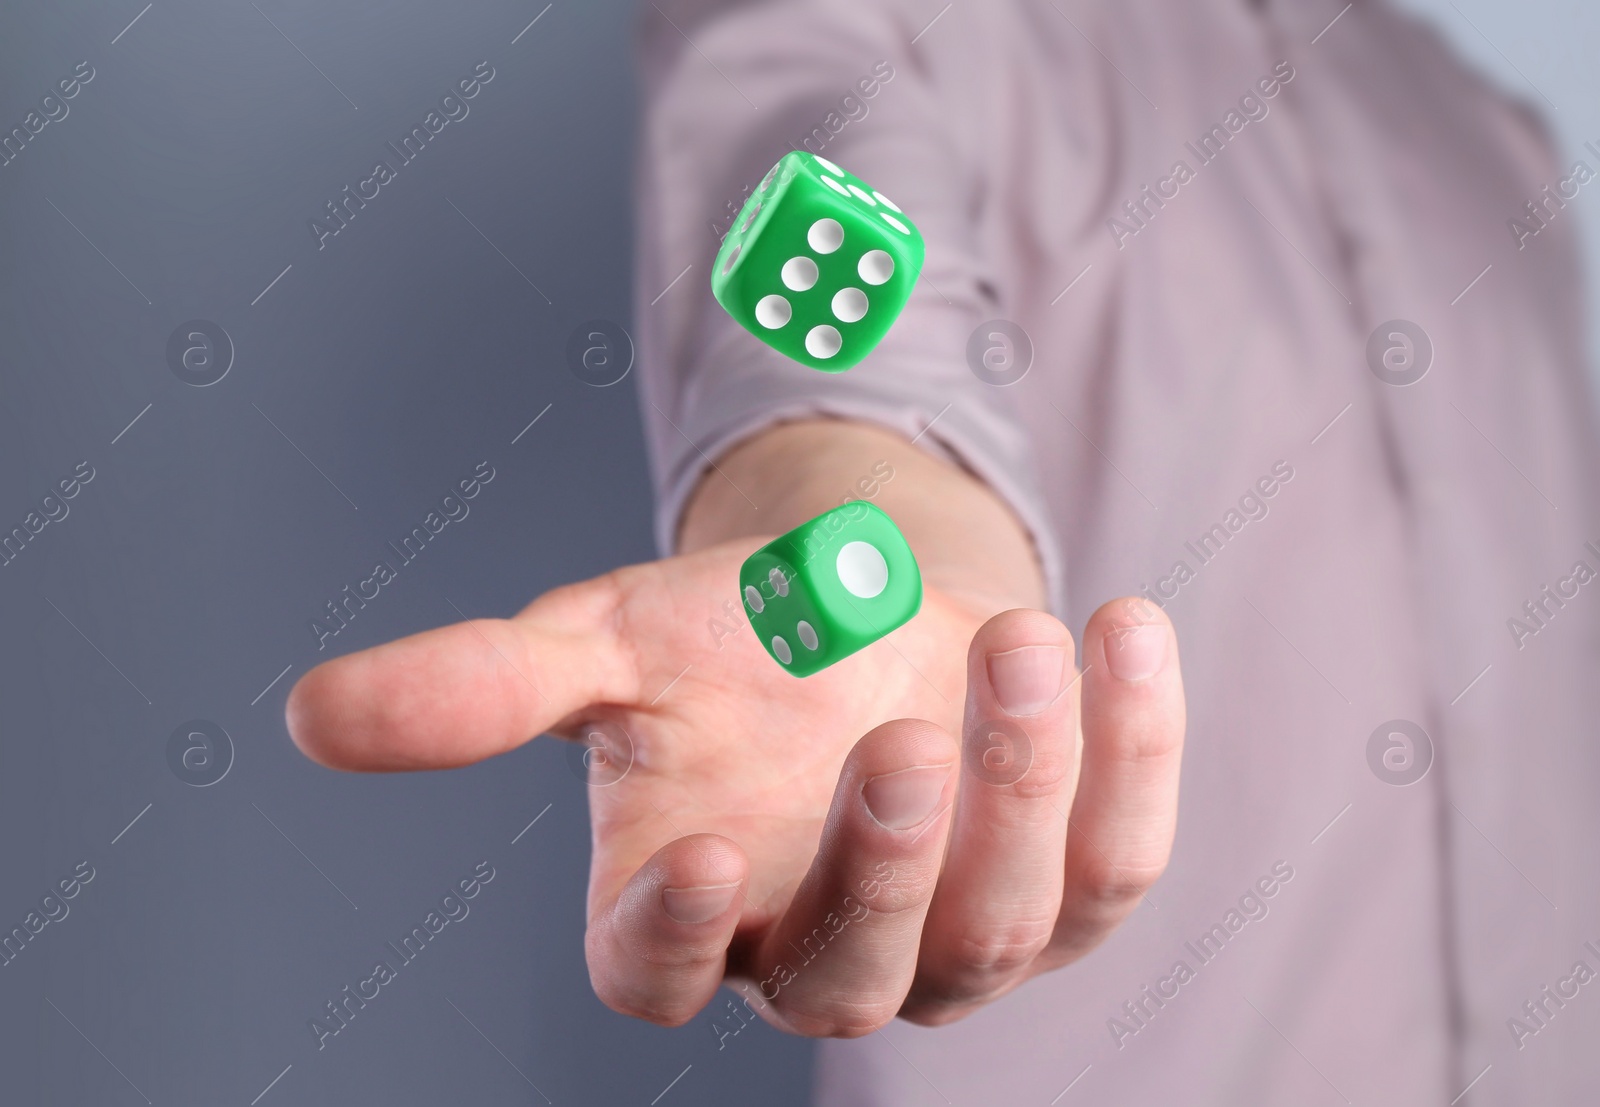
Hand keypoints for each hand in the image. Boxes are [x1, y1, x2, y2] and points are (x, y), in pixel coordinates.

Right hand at [285, 539, 1184, 1033]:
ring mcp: (963, 928)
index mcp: (691, 909)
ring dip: (1022, 787)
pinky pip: (1117, 852)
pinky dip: (1133, 750)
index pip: (662, 977)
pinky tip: (1122, 627)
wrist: (854, 611)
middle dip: (887, 866)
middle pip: (859, 972)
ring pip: (1004, 922)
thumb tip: (306, 715)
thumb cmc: (718, 644)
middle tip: (898, 741)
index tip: (689, 853)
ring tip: (1018, 641)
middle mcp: (828, 945)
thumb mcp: (601, 644)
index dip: (674, 938)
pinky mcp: (1069, 879)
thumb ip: (477, 689)